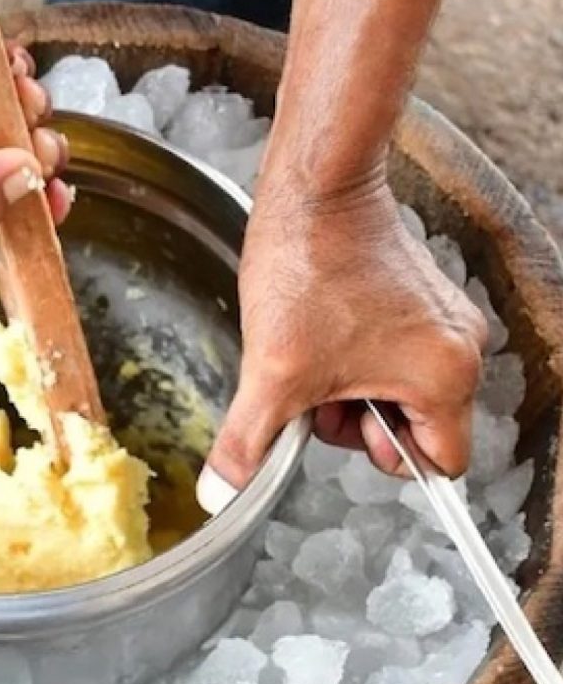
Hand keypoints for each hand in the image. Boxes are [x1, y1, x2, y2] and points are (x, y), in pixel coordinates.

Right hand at [0, 0, 68, 238]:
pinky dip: (20, 70)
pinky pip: (17, 75)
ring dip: (30, 110)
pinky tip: (5, 62)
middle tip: (38, 144)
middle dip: (35, 159)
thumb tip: (26, 183)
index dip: (22, 211)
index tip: (54, 201)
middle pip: (12, 170)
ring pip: (22, 122)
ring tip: (13, 91)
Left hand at [197, 174, 487, 510]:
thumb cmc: (308, 268)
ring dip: (349, 387)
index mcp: (444, 378)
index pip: (436, 463)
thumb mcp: (273, 372)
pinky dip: (354, 356)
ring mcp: (442, 318)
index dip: (379, 457)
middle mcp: (460, 349)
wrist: (315, 188)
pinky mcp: (420, 296)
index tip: (334, 425)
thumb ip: (249, 442)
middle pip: (412, 427)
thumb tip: (222, 496)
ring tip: (310, 353)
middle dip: (355, 420)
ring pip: (397, 389)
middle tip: (312, 386)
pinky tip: (319, 329)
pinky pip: (393, 351)